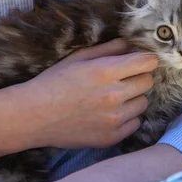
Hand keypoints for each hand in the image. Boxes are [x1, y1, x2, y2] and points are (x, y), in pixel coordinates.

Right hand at [16, 39, 157, 149]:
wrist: (34, 116)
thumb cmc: (54, 82)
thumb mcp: (78, 58)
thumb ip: (108, 49)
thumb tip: (131, 44)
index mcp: (106, 72)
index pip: (147, 62)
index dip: (146, 60)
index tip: (139, 61)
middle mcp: (114, 95)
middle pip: (147, 82)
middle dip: (138, 78)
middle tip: (122, 80)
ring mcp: (114, 119)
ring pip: (143, 103)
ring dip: (133, 99)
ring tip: (113, 99)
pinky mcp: (111, 137)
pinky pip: (135, 123)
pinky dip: (126, 118)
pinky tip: (109, 114)